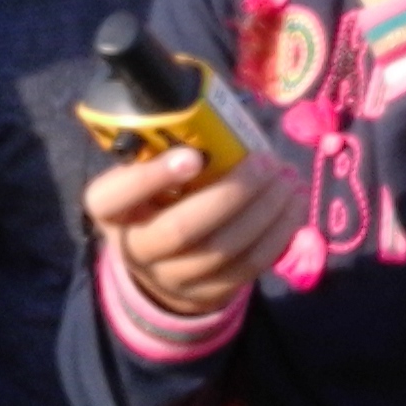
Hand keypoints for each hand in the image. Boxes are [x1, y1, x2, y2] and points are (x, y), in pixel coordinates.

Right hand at [86, 146, 305, 316]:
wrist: (162, 264)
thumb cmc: (159, 198)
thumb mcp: (146, 174)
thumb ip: (167, 148)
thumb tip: (215, 112)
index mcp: (110, 211)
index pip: (113, 198)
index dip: (150, 178)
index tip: (193, 156)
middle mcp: (136, 249)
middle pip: (180, 229)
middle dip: (230, 194)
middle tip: (266, 164)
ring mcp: (173, 278)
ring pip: (222, 250)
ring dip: (264, 212)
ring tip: (288, 180)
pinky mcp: (210, 293)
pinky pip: (249, 266)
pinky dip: (278, 234)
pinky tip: (295, 205)